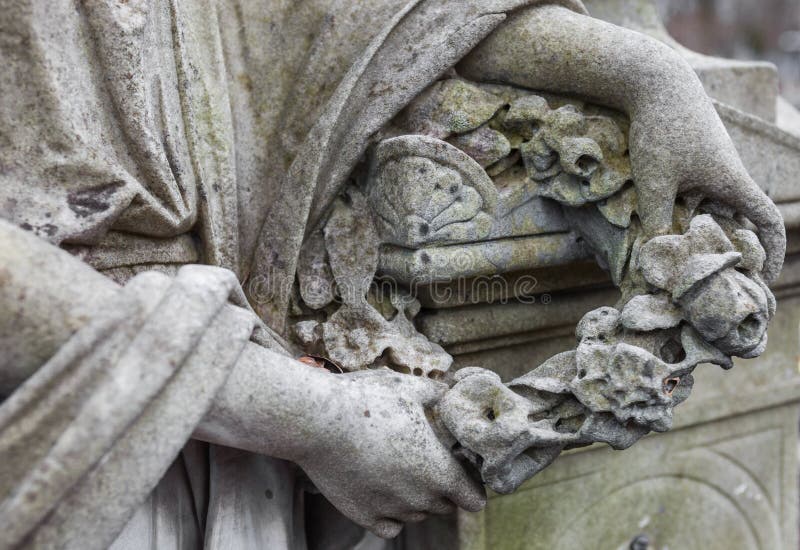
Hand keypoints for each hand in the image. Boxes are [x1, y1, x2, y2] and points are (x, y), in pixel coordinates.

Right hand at [294, 369, 485, 537]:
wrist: (318, 421)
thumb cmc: (367, 400)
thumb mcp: (409, 388)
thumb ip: (436, 394)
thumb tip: (449, 392)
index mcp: (438, 472)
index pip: (474, 499)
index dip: (472, 484)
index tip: (463, 468)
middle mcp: (418, 498)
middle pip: (445, 506)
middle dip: (444, 487)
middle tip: (431, 461)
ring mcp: (390, 509)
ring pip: (417, 515)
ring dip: (417, 499)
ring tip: (403, 470)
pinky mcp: (362, 515)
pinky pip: (390, 526)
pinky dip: (392, 513)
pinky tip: (385, 491)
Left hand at [456, 4, 784, 283]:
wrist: (654, 81)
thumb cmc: (660, 131)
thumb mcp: (655, 183)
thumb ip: (657, 223)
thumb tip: (653, 259)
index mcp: (733, 181)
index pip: (767, 220)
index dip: (769, 248)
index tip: (759, 273)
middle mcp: (728, 173)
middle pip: (739, 217)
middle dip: (728, 245)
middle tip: (708, 273)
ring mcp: (710, 163)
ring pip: (713, 205)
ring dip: (701, 227)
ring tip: (679, 253)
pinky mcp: (692, 155)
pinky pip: (696, 190)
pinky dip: (685, 209)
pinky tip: (659, 221)